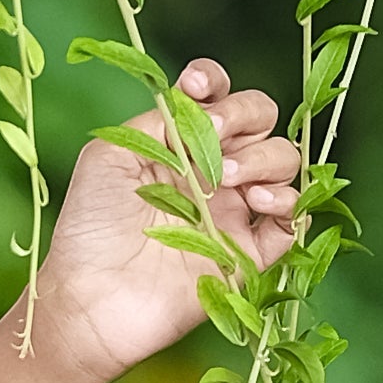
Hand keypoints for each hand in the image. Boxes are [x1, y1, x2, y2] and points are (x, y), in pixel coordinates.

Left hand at [33, 77, 303, 378]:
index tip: (196, 86)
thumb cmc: (88, 227)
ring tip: (231, 178)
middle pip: (261, 120)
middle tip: (216, 138)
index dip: (215, 82)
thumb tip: (203, 107)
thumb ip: (158, 120)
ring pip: (284, 162)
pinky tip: (259, 203)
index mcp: (178, 143)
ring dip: (267, 158)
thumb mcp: (110, 154)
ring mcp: (234, 210)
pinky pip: (293, 220)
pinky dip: (290, 203)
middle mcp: (212, 170)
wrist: (91, 299)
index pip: (215, 96)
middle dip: (247, 115)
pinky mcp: (249, 254)